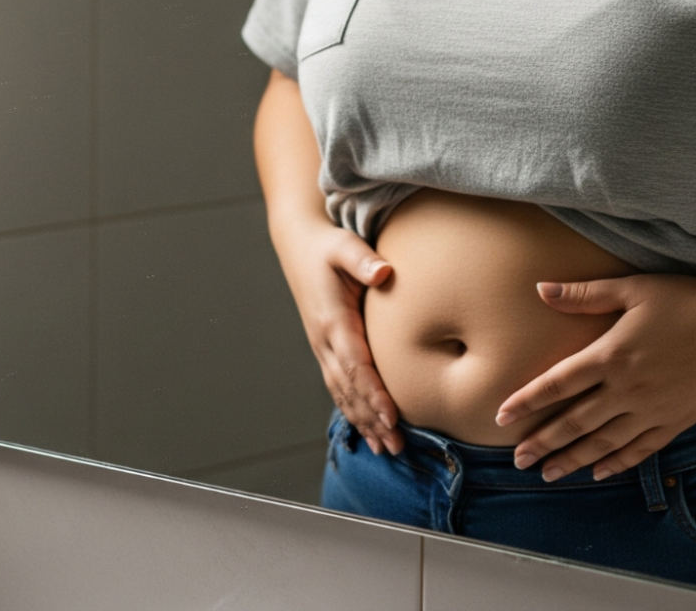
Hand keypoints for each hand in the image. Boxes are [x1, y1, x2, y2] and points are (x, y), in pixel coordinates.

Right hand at [273, 218, 403, 454]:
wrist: (299, 246)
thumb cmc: (326, 246)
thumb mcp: (344, 245)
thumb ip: (363, 260)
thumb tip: (384, 272)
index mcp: (333, 319)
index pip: (355, 364)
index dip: (373, 392)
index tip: (391, 416)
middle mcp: (325, 340)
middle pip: (349, 388)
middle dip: (372, 419)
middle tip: (396, 446)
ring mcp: (323, 347)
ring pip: (343, 393)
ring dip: (364, 422)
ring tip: (386, 449)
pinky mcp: (326, 349)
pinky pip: (339, 386)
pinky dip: (353, 411)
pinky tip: (369, 429)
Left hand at [494, 274, 695, 482]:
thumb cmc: (688, 301)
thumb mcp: (634, 289)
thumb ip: (585, 294)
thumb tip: (541, 289)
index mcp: (612, 354)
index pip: (558, 383)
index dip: (528, 401)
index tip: (502, 416)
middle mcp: (628, 388)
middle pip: (575, 421)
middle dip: (543, 442)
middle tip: (517, 459)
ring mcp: (653, 409)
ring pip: (604, 442)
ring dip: (573, 459)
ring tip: (548, 474)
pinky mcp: (677, 421)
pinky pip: (641, 449)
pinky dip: (618, 462)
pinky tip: (599, 472)